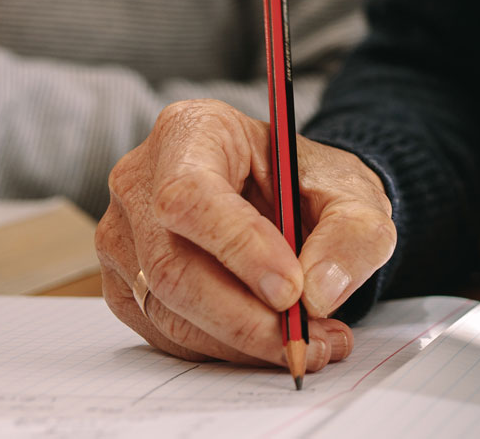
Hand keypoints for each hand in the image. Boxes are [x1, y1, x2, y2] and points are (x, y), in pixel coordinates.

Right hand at [96, 98, 395, 369]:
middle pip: (171, 264)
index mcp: (192, 131)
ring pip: (167, 309)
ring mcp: (124, 236)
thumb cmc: (311, 184)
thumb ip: (351, 234)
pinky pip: (164, 333)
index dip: (238, 248)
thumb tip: (317, 293)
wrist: (292, 200)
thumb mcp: (355, 193)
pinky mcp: (125, 284)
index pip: (192, 195)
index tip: (291, 291)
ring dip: (240, 341)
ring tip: (307, 343)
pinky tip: (271, 341)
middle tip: (306, 338)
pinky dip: (223, 348)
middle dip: (244, 315)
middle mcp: (141, 181)